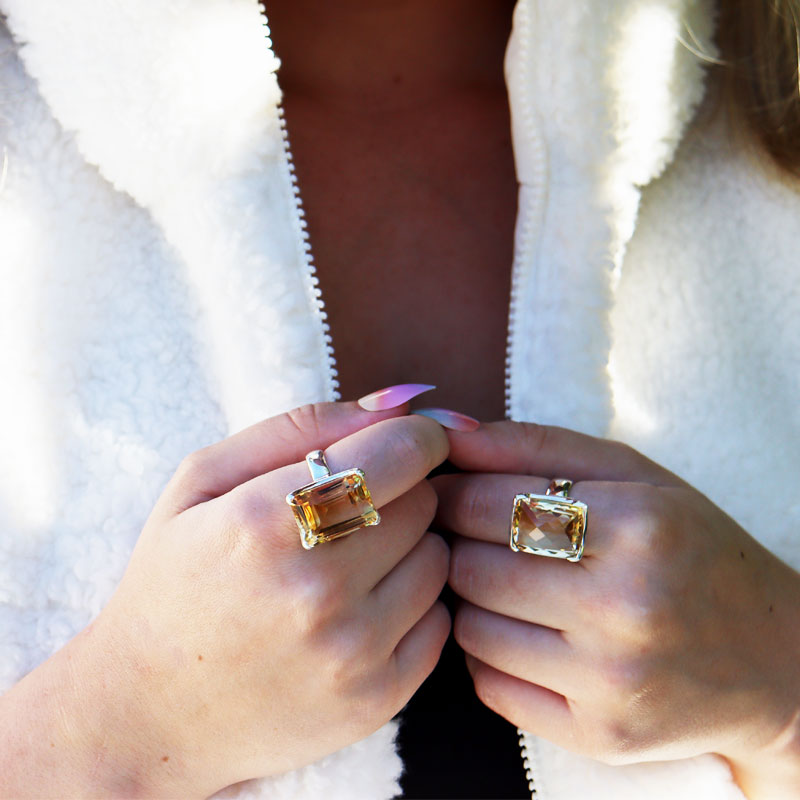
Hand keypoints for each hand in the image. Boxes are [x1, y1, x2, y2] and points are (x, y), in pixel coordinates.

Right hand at [0, 401, 449, 797]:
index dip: (415, 437)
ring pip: (438, 559)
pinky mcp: (378, 700)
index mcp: (265, 522)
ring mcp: (351, 654)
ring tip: (346, 567)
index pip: (401, 451)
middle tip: (347, 515)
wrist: (152, 711)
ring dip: (406, 552)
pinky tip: (358, 614)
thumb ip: (302, 425)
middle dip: (397, 496)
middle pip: (424, 503)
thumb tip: (406, 399)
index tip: (403, 444)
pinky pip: (441, 621)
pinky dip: (411, 607)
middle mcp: (316, 591)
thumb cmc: (176, 579)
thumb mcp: (203, 480)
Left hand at [433, 421, 799, 797]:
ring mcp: (613, 682)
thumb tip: (444, 433)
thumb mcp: (631, 474)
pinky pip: (488, 685)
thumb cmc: (689, 547)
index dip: (450, 492)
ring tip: (503, 582)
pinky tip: (521, 632)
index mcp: (640, 525)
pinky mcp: (599, 736)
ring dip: (468, 599)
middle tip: (474, 536)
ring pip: (470, 628)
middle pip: (469, 567)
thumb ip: (533, 444)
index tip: (446, 489)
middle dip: (456, 544)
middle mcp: (628, 608)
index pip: (486, 504)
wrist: (769, 658)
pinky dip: (486, 653)